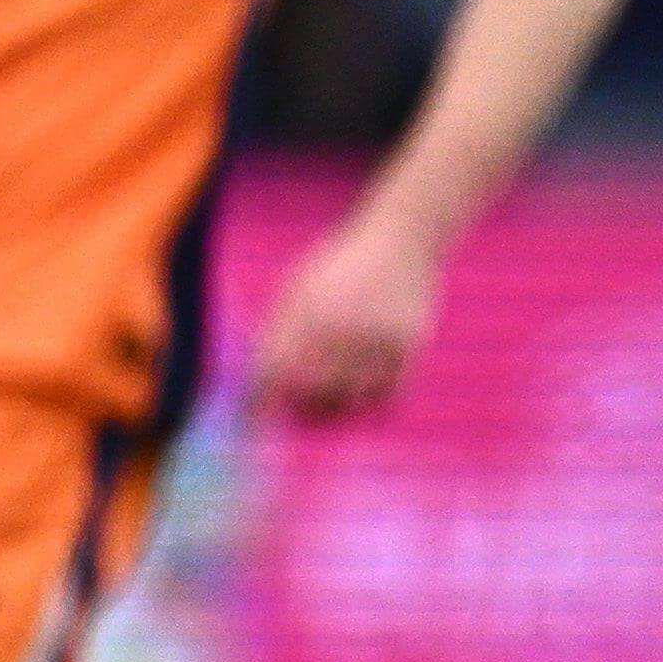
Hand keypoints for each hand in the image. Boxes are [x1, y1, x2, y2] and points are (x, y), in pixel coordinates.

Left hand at [251, 215, 441, 420]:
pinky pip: (388, 394)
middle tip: (300, 409)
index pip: (273, 372)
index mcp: (303, 314)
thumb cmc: (340, 265)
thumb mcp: (299, 289)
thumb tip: (264, 383)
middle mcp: (338, 328)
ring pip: (350, 397)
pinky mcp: (408, 344)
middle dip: (300, 407)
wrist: (402, 238)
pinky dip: (373, 401)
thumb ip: (279, 332)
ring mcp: (375, 337)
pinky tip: (364, 395)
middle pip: (311, 392)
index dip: (260, 403)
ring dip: (337, 406)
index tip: (254, 423)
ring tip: (332, 401)